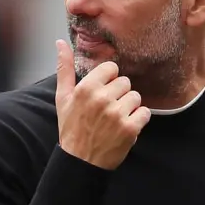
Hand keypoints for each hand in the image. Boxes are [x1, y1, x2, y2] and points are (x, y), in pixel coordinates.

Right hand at [55, 40, 150, 169]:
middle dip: (118, 95)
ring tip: (115, 119)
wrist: (80, 161)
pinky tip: (124, 127)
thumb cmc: (71, 127)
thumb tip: (61, 42)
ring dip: (129, 107)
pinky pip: (144, 113)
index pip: (111, 68)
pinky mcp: (129, 128)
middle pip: (125, 82)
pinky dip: (137, 120)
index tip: (102, 93)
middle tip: (107, 110)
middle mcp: (101, 99)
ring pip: (135, 97)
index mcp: (86, 88)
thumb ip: (64, 68)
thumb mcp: (63, 97)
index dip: (108, 80)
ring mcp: (117, 114)